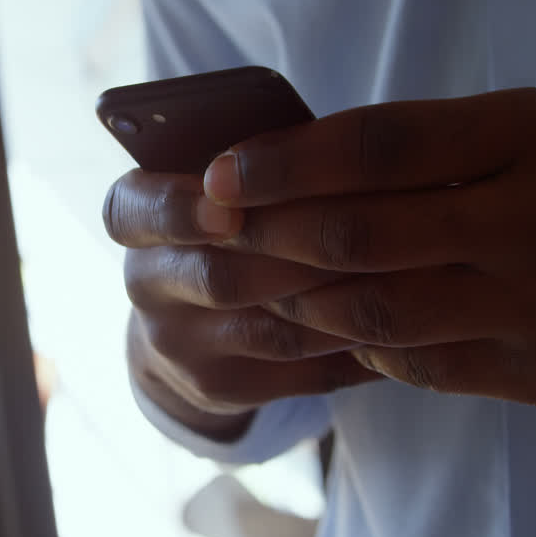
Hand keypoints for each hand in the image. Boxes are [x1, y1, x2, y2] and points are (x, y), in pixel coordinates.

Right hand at [103, 169, 380, 437]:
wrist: (190, 322)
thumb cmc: (227, 223)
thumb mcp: (218, 185)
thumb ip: (250, 170)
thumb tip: (318, 149)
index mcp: (136, 216)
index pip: (131, 211)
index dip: (178, 211)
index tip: (229, 211)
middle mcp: (146, 284)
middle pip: (218, 279)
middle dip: (297, 258)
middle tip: (367, 235)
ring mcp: (180, 345)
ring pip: (270, 330)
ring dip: (341, 304)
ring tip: (404, 276)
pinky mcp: (221, 387)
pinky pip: (301, 371)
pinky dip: (357, 347)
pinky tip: (404, 324)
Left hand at [203, 88, 535, 409]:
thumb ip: (432, 139)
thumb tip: (306, 163)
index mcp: (530, 138)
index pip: (380, 146)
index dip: (286, 163)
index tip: (219, 175)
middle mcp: (535, 224)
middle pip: (364, 238)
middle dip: (269, 238)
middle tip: (215, 236)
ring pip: (382, 315)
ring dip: (302, 301)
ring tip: (258, 285)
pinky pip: (423, 368)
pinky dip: (364, 347)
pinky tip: (334, 329)